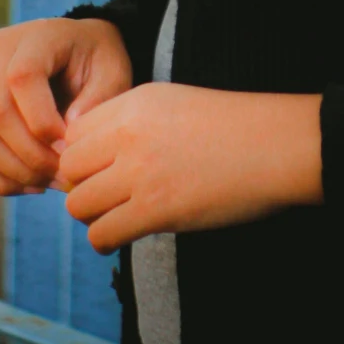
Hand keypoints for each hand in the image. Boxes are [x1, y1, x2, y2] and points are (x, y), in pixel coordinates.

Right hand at [0, 17, 131, 196]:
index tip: (70, 146)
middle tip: (64, 175)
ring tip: (52, 182)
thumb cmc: (98, 61)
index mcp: (34, 36)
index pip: (21, 78)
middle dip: (31, 155)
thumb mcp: (113, 71)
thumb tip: (65, 138)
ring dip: (14, 172)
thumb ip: (97, 99)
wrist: (79, 51)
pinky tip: (32, 183)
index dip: (42, 121)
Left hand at [56, 83, 322, 251]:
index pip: (74, 134)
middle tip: (105, 196)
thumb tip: (93, 159)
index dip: (82, 156)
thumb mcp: (173, 103)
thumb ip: (131, 123)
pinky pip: (102, 233)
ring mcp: (140, 172)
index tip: (98, 170)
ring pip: (79, 204)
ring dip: (93, 215)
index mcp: (135, 103)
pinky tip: (123, 234)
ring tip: (116, 216)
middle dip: (82, 185)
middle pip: (69, 169)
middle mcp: (129, 134)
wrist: (274, 145)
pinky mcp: (155, 209)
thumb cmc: (231, 126)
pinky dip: (106, 240)